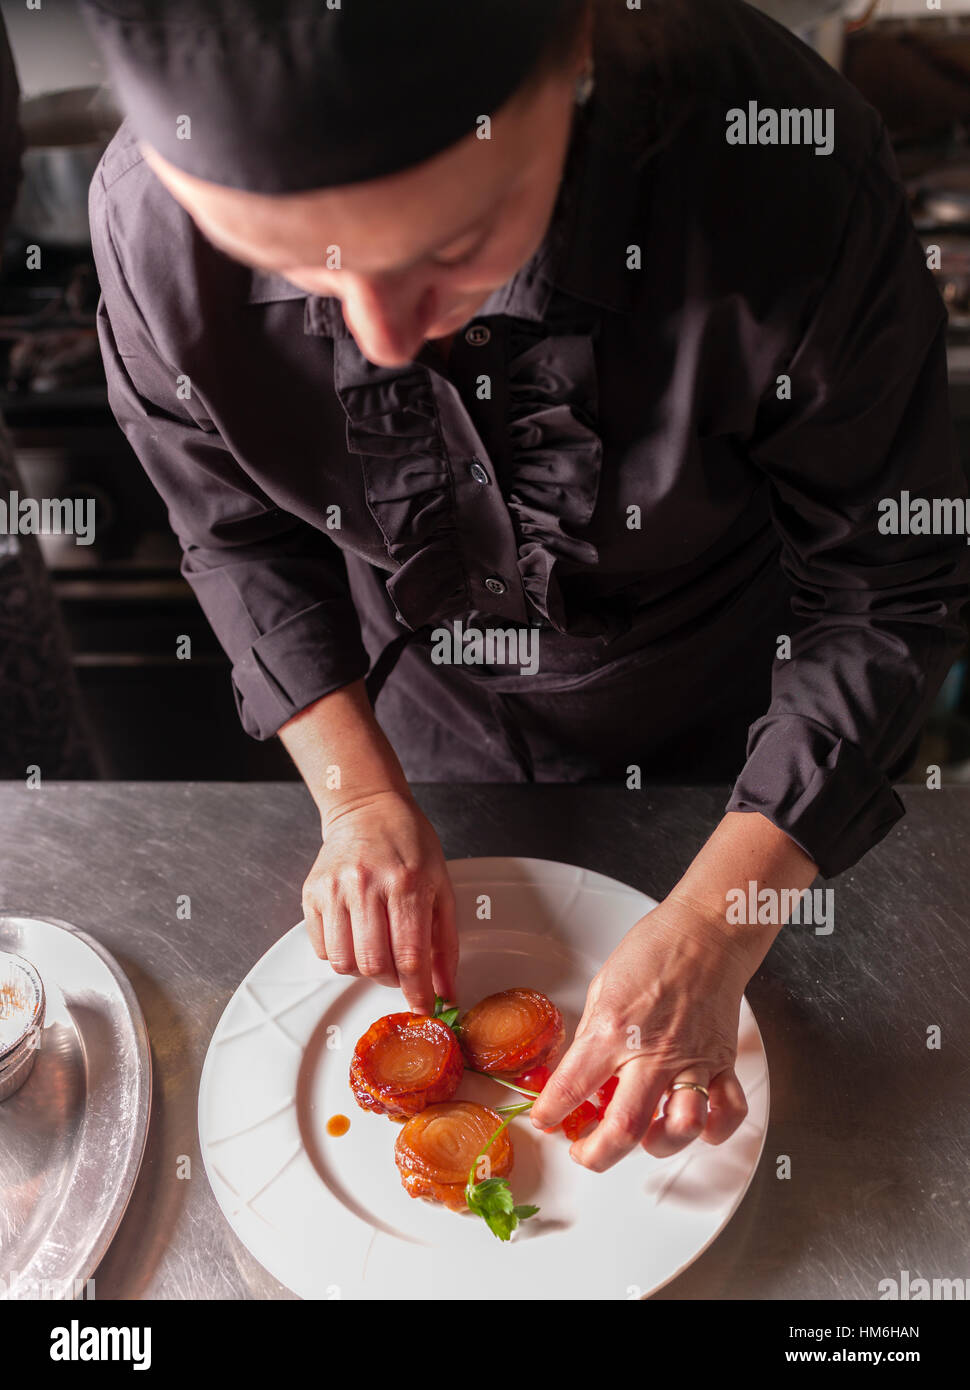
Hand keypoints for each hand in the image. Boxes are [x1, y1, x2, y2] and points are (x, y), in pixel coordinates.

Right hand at [301, 789, 457, 1013]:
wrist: (368, 809)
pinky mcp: (311, 893)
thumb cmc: (410, 844)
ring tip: (377, 948)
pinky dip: (340, 953)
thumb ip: (445, 942)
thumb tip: (446, 990)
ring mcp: (334, 889)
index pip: (410, 955)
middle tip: (401, 968)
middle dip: (392, 979)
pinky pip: (322, 948)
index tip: (422, 1007)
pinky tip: (356, 934)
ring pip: (344, 963)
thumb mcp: (441, 886)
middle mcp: (366, 885)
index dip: (417, 991)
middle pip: (375, 965)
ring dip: (364, 968)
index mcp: (406, 883)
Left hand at [529, 895, 759, 1170]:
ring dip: (658, 1145)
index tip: (544, 1121)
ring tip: (644, 1139)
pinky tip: (697, 1128)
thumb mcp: (603, 987)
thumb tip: (578, 1071)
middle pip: (624, 1128)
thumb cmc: (654, 950)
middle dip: (596, 1155)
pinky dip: (715, 1130)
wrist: (706, 932)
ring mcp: (691, 1060)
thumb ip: (593, 1034)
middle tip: (585, 1154)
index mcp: (613, 1030)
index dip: (550, 1112)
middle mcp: (652, 1052)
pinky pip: (728, 1110)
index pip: (572, 1086)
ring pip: (681, 1128)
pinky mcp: (722, 1060)